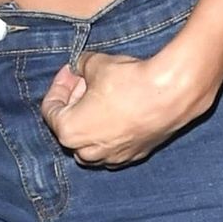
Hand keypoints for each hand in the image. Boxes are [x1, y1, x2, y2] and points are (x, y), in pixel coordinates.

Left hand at [40, 46, 207, 166]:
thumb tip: (81, 66)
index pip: (50, 109)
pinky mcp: (135, 156)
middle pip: (70, 126)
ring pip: (91, 140)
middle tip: (86, 78)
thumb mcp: (96, 64)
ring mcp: (112, 158)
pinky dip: (112, 129)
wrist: (171, 94)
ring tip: (104, 93)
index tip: (70, 70)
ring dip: (92, 117)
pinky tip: (122, 108)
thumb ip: (81, 66)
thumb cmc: (129, 81)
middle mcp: (87, 151)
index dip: (59, 84)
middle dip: (75, 100)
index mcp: (69, 130)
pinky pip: (114, 145)